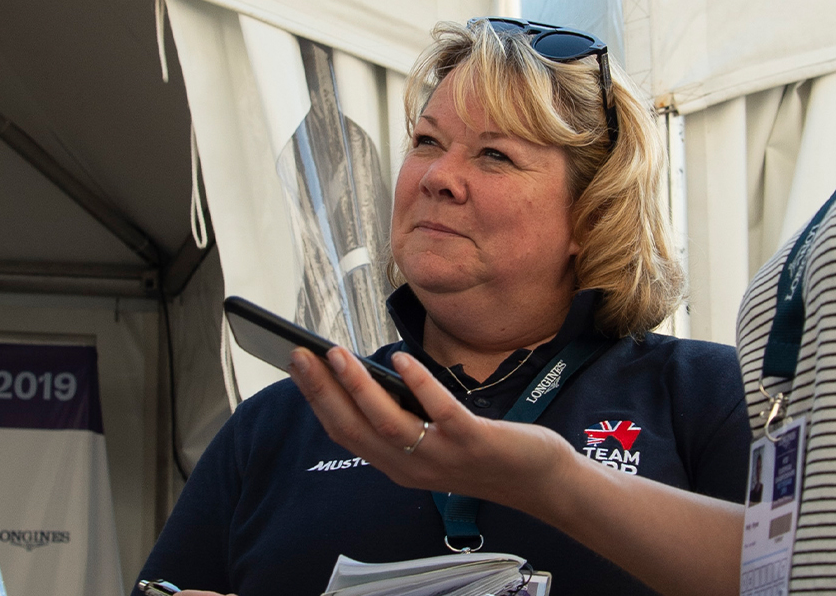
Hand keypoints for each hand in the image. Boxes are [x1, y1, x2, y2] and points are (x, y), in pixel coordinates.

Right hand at [288, 346, 572, 507]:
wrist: (537, 480)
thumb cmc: (482, 452)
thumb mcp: (432, 442)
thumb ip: (404, 418)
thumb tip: (372, 374)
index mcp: (397, 465)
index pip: (345, 433)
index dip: (317, 401)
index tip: (297, 367)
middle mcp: (411, 466)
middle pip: (354, 428)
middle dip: (323, 391)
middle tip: (300, 355)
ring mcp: (440, 455)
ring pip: (387, 422)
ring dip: (358, 387)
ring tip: (337, 354)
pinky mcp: (471, 441)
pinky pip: (439, 411)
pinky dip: (417, 383)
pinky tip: (400, 357)